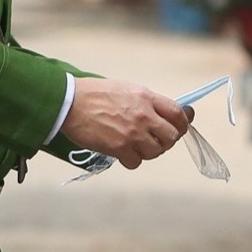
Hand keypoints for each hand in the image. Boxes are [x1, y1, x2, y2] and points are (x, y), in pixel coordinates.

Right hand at [61, 78, 190, 167]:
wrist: (69, 103)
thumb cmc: (93, 93)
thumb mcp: (125, 89)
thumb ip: (145, 102)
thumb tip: (161, 114)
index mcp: (146, 97)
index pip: (177, 113)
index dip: (183, 123)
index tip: (180, 127)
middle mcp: (144, 116)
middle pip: (171, 136)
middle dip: (165, 141)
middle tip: (154, 140)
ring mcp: (133, 133)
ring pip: (155, 152)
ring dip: (148, 151)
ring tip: (135, 145)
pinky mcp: (119, 148)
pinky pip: (136, 162)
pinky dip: (131, 160)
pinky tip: (122, 152)